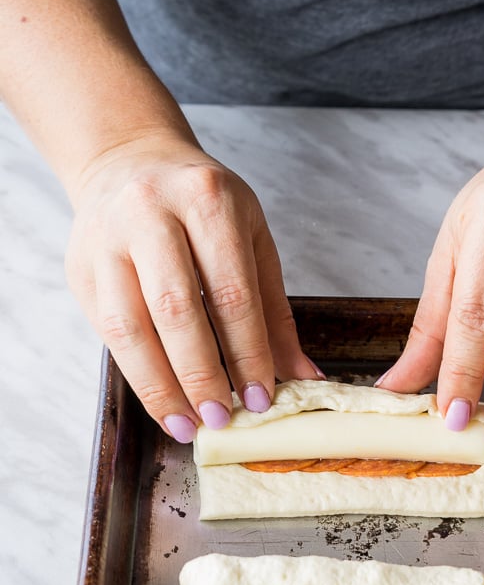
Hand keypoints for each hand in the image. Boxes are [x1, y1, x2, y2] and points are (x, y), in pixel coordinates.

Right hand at [65, 131, 320, 440]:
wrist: (129, 161)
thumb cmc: (201, 205)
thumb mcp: (251, 238)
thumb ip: (273, 309)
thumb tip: (302, 376)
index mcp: (206, 200)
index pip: (231, 290)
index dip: (247, 351)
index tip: (261, 397)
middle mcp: (149, 213)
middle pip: (176, 309)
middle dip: (201, 374)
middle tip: (221, 418)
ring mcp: (106, 239)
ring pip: (130, 326)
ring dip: (161, 386)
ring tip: (187, 424)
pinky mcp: (81, 268)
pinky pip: (107, 332)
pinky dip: (136, 374)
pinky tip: (162, 401)